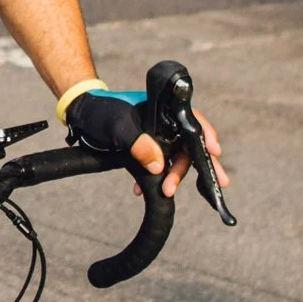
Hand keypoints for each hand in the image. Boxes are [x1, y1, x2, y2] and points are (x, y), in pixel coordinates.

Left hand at [68, 89, 227, 199]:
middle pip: (190, 144)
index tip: (215, 152)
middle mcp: (166, 123)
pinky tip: (141, 189)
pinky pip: (159, 165)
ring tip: (167, 192)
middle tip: (219, 184)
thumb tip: (158, 166)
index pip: (193, 121)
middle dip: (201, 165)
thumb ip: (138, 144)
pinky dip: (155, 178)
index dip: (208, 136)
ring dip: (173, 176)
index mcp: (164, 110)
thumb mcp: (118, 128)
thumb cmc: (102, 112)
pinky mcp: (147, 149)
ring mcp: (158, 136)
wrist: (82, 115)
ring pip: (176, 158)